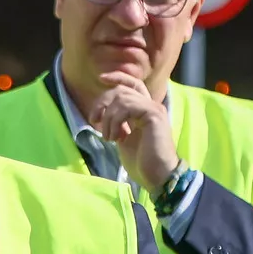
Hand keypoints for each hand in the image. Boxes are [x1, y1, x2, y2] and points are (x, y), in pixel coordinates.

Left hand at [88, 70, 180, 190]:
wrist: (156, 176)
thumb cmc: (141, 162)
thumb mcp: (123, 138)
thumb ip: (117, 124)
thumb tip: (102, 115)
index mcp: (144, 109)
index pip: (132, 84)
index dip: (117, 77)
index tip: (101, 79)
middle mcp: (151, 106)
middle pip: (122, 89)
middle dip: (102, 103)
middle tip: (95, 121)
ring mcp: (154, 109)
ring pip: (122, 98)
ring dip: (108, 118)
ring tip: (108, 137)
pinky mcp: (154, 115)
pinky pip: (127, 106)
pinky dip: (115, 121)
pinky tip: (115, 138)